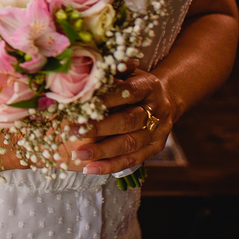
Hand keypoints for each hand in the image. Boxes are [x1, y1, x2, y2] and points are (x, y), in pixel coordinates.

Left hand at [64, 60, 174, 175]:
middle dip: (99, 128)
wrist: (165, 98)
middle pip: (128, 121)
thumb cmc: (134, 83)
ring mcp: (158, 131)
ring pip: (130, 144)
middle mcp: (157, 110)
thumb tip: (83, 69)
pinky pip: (132, 160)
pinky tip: (90, 169)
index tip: (80, 104)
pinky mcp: (155, 148)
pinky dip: (110, 166)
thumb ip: (109, 72)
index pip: (127, 92)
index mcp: (149, 86)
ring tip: (78, 154)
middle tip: (72, 131)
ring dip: (102, 151)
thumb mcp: (126, 71)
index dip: (105, 99)